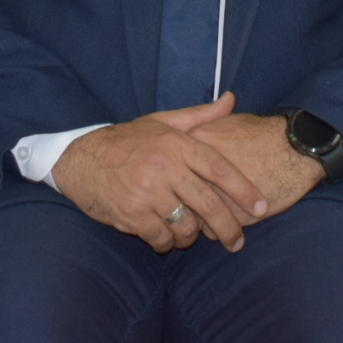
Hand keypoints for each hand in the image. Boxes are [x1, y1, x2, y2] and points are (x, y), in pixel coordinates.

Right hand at [52, 93, 268, 253]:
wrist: (80, 159)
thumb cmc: (127, 141)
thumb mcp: (162, 122)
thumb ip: (199, 116)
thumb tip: (231, 99)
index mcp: (175, 143)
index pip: (218, 168)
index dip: (243, 189)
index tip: (261, 207)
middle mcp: (163, 167)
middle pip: (208, 204)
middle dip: (229, 227)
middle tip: (238, 242)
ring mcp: (146, 192)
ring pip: (186, 227)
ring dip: (192, 237)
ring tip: (191, 235)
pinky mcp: (130, 214)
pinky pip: (160, 238)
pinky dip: (166, 243)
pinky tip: (165, 238)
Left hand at [187, 112, 325, 232]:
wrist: (297, 147)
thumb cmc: (263, 133)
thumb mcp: (227, 124)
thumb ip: (202, 135)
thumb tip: (185, 153)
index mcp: (194, 145)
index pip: (171, 172)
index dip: (177, 182)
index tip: (182, 187)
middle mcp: (200, 171)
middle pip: (178, 198)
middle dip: (183, 207)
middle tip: (191, 210)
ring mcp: (217, 194)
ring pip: (194, 219)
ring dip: (200, 224)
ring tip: (212, 221)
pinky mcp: (235, 215)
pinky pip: (214, 232)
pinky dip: (219, 232)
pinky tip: (229, 224)